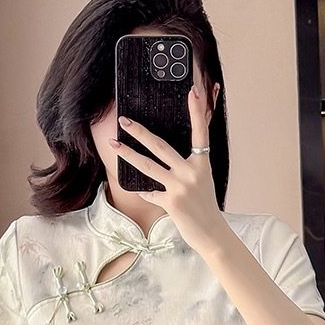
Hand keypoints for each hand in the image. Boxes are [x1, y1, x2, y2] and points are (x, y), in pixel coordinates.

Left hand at [107, 83, 227, 251]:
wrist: (211, 232)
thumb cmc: (204, 204)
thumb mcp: (201, 179)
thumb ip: (188, 165)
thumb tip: (166, 153)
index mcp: (201, 164)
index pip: (200, 132)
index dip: (197, 112)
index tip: (193, 92)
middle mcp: (191, 172)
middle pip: (160, 146)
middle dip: (140, 132)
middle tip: (124, 120)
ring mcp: (180, 187)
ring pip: (148, 166)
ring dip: (128, 154)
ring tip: (113, 144)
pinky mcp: (171, 202)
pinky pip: (150, 192)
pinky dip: (145, 192)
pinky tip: (141, 190)